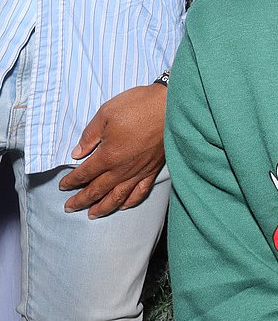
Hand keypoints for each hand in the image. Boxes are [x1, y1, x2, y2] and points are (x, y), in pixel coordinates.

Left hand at [59, 83, 166, 217]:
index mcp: (108, 155)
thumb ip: (90, 135)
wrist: (171, 105)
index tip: (63, 186)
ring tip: (92, 214)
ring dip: (102, 207)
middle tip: (69, 207)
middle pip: (98, 190)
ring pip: (117, 197)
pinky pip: (140, 192)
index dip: (71, 181)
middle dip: (81, 200)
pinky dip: (130, 202)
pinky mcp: (153, 170)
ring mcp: (138, 171)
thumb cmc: (138, 106)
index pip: (85, 173)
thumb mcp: (107, 112)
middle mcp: (122, 169)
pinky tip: (123, 205)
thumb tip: (77, 153)